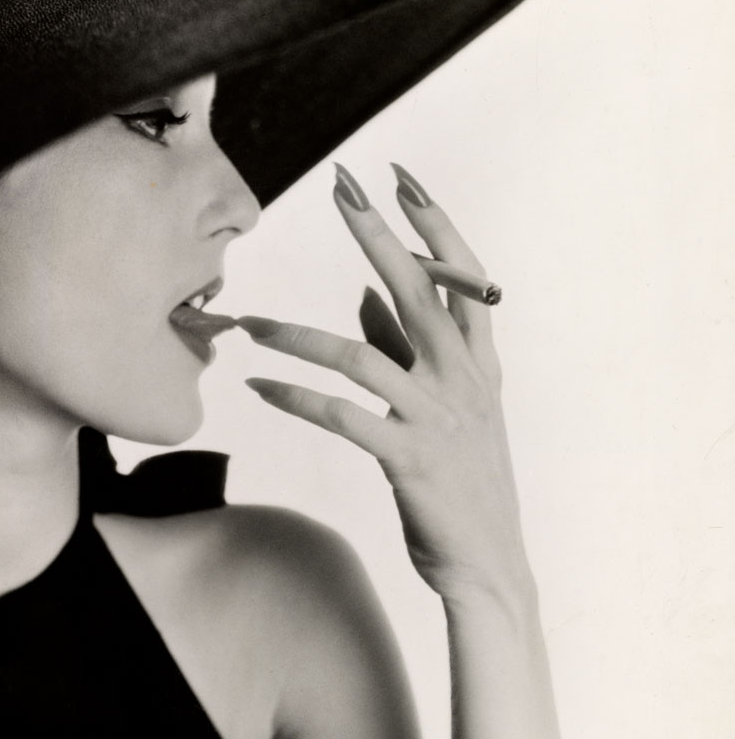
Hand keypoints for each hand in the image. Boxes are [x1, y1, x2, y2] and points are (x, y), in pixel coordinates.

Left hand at [239, 164, 532, 605]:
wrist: (488, 560)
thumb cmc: (461, 478)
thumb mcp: (446, 405)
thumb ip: (405, 347)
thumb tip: (362, 292)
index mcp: (476, 362)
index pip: (461, 277)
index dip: (434, 224)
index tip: (400, 178)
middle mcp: (462, 380)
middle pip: (419, 291)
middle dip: (379, 235)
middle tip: (342, 189)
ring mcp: (437, 418)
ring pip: (360, 356)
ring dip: (297, 335)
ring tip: (249, 322)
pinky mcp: (409, 459)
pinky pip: (341, 417)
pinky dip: (295, 398)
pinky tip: (258, 387)